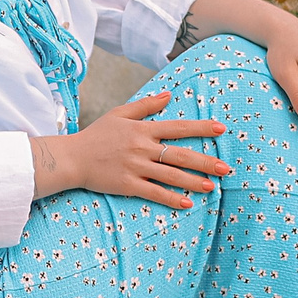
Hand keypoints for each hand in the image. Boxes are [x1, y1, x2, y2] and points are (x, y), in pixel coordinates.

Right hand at [33, 90, 230, 208]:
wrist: (72, 158)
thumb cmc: (97, 135)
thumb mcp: (119, 113)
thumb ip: (146, 105)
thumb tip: (168, 95)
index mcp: (143, 129)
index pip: (178, 127)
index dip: (200, 128)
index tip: (221, 130)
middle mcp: (142, 148)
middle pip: (179, 154)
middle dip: (205, 161)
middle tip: (226, 167)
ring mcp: (135, 167)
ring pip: (170, 175)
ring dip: (193, 181)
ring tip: (212, 187)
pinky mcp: (127, 185)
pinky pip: (154, 193)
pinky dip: (171, 198)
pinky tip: (187, 203)